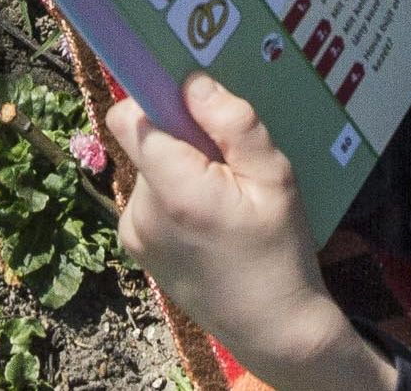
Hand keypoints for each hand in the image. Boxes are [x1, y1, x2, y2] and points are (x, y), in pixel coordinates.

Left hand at [110, 76, 394, 390]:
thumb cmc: (281, 251)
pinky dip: (174, 197)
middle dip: (182, 142)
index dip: (156, 100)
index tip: (191, 106)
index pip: (129, 118)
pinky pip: (149, 198)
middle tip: (229, 168)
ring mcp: (133, 232)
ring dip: (180, 171)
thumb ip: (234, 125)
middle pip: (146, 142)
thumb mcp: (276, 179)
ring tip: (225, 200)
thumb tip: (192, 81)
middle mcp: (140, 210)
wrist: (271, 328)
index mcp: (174, 190)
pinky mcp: (135, 246)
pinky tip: (209, 222)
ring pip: (149, 169)